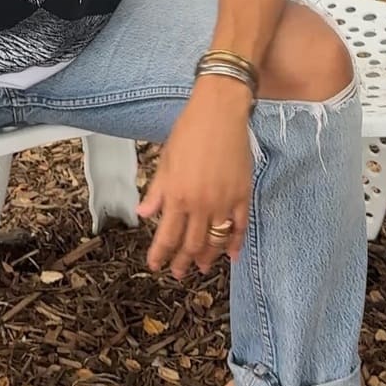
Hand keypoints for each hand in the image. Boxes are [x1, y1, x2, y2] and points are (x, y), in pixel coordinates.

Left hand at [137, 79, 252, 277]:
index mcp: (177, 195)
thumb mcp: (165, 159)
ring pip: (215, 240)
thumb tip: (143, 213)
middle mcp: (200, 204)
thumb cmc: (189, 130)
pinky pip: (239, 227)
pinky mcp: (242, 195)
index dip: (161, 254)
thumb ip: (156, 191)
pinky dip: (235, 244)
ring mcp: (224, 202)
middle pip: (191, 243)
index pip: (167, 235)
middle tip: (178, 273)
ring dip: (207, 257)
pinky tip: (231, 255)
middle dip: (182, 261)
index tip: (156, 264)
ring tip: (200, 267)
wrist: (219, 112)